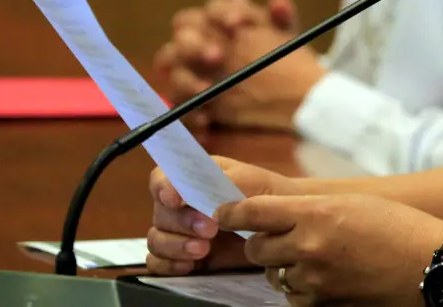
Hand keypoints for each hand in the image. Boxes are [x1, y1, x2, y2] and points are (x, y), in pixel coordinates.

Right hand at [145, 156, 299, 276]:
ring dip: (175, 245)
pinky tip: (189, 265)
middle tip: (210, 230)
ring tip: (203, 249)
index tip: (174, 199)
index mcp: (196, 176)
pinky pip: (158, 263)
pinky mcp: (184, 256)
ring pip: (156, 238)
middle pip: (160, 212)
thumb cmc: (270, 195)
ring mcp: (182, 231)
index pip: (163, 177)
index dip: (163, 186)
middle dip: (182, 222)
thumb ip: (225, 182)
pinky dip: (167, 265)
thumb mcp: (253, 182)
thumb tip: (195, 190)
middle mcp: (183, 203)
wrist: (286, 225)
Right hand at [153, 0, 315, 130]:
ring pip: (175, 75)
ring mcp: (189, 75)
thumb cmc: (277, 56)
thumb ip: (281, 21)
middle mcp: (196, 44)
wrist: (282, 93)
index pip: (212, 9)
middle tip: (217, 57)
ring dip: (187, 82)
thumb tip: (278, 3)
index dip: (222, 13)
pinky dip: (192, 118)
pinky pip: (181, 112)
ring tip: (207, 92)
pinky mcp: (190, 104)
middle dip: (195, 45)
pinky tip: (207, 125)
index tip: (239, 24)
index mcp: (218, 21)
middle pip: (182, 38)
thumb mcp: (284, 40)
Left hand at [215, 193, 442, 306]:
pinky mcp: (323, 304)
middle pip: (256, 247)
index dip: (231, 212)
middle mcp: (308, 246)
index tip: (223, 213)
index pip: (252, 212)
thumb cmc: (396, 226)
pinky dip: (300, 288)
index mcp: (316, 212)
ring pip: (273, 274)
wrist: (428, 262)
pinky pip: (293, 297)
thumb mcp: (351, 203)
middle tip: (277, 236)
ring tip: (311, 256)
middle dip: (260, 241)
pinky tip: (322, 277)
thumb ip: (310, 210)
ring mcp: (314, 279)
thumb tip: (276, 218)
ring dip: (283, 265)